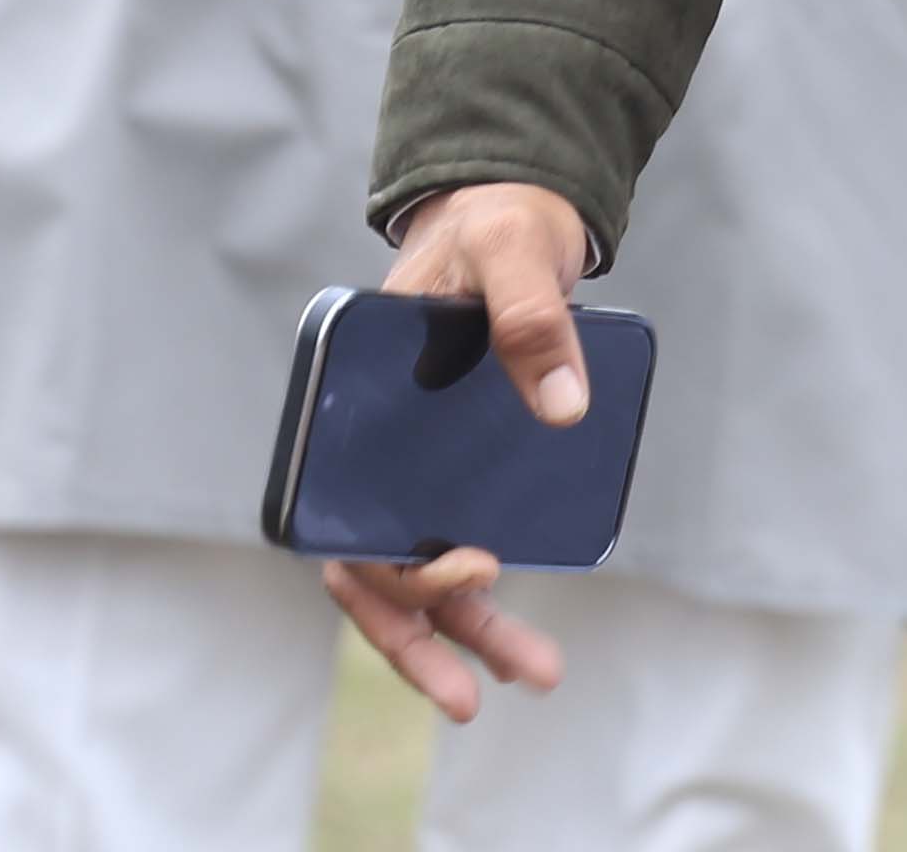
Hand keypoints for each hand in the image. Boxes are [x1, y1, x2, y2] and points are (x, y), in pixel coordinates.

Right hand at [320, 182, 596, 719]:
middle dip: (425, 637)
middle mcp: (371, 453)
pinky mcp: (458, 468)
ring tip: (536, 675)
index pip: (343, 521)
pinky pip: (455, 545)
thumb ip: (530, 316)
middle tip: (477, 696)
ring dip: (465, 633)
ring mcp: (413, 467)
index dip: (385, 571)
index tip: (468, 568)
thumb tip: (563, 409)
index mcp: (350, 411)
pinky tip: (526, 636)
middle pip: (375, 570)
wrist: (517, 211)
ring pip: (419, 574)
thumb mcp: (511, 252)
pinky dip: (482, 597)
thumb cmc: (496, 225)